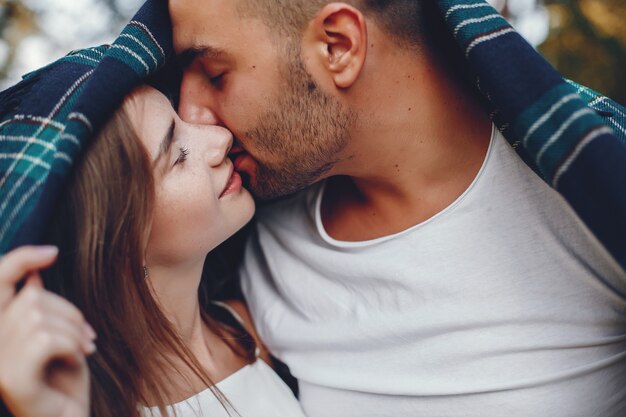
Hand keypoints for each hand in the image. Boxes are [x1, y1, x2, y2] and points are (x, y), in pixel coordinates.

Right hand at [0, 246, 94, 416]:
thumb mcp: (55, 337)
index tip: (52, 252)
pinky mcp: (11, 379)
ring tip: (83, 348)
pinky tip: (77, 359)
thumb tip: (32, 276)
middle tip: (87, 335)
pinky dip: (71, 345)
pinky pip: (46, 340)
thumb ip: (39, 310)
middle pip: (31, 297)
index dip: (20, 259)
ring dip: (73, 330)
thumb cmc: (63, 380)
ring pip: (40, 316)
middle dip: (69, 311)